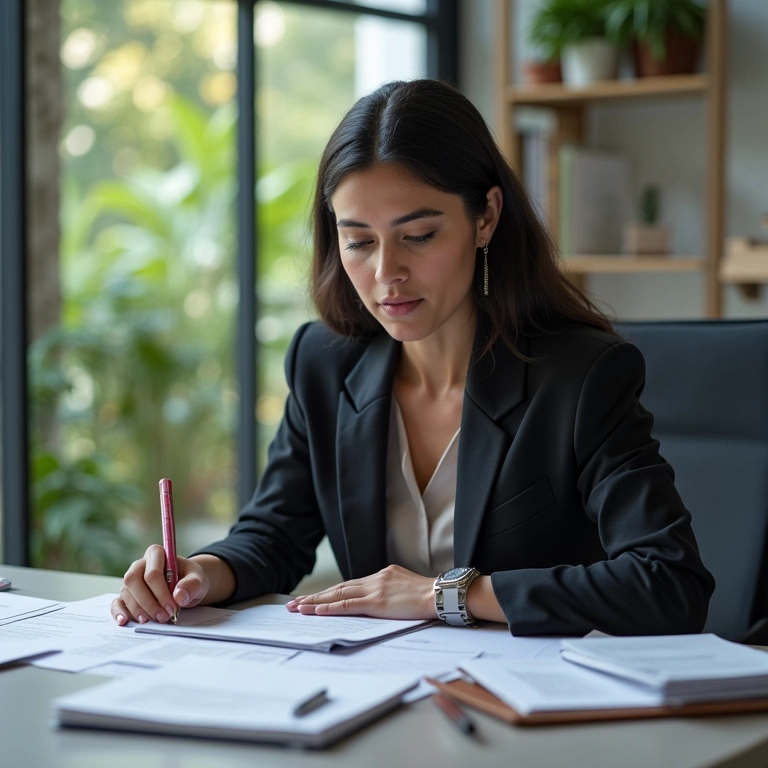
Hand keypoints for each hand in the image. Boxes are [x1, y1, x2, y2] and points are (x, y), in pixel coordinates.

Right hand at [111, 544, 209, 625]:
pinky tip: (124, 621)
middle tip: (164, 616)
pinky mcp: (127, 595)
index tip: (173, 607)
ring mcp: (131, 580)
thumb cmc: (190, 580)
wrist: (186, 588)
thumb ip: (192, 584)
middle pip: (134, 582)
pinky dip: (119, 612)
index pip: (152, 573)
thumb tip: (179, 596)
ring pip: (126, 593)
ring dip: (139, 610)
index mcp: (157, 554)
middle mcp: (140, 565)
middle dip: (149, 603)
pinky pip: (117, 602)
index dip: (161, 592)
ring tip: (155, 621)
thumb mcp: (198, 579)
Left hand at [285, 565, 436, 619]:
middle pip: (338, 587)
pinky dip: (330, 608)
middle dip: (315, 596)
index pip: (350, 585)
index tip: (314, 598)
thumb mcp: (405, 587)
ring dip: (315, 603)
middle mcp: (375, 578)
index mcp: (382, 575)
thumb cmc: (428, 595)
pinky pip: (348, 605)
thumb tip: (382, 600)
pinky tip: (316, 611)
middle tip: (294, 603)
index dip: (330, 592)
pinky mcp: (377, 602)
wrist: (440, 595)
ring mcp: (375, 589)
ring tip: (298, 609)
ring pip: (338, 595)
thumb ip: (390, 591)